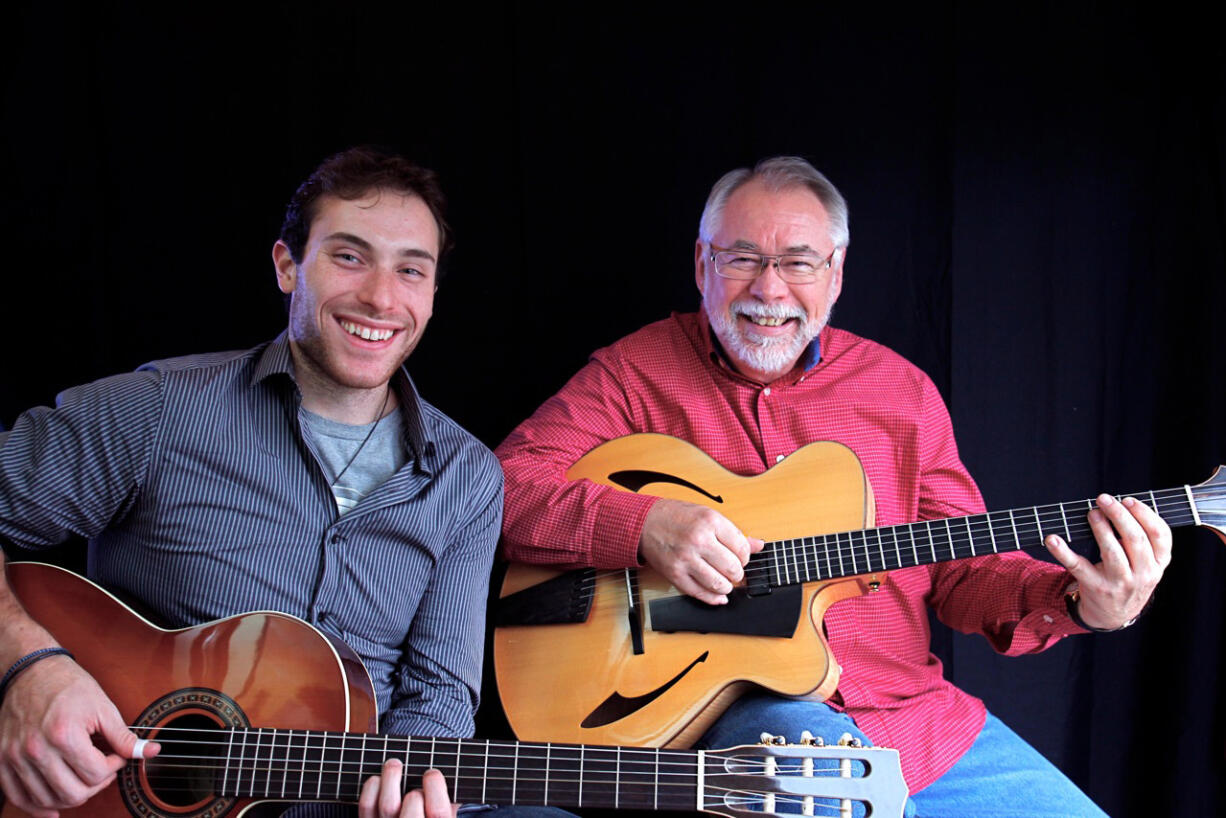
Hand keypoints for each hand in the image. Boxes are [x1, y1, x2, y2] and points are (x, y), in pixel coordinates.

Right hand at [0, 654, 157, 817]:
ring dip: (72, 795)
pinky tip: (54, 806)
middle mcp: (36, 749)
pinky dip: (38, 806)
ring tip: (82, 778)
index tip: (116, 756)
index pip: (96, 773)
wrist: (32, 671)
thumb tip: (149, 751)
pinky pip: (19, 797)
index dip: (114, 767)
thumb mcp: (103, 707)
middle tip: (103, 769)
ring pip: (49, 799)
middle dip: (96, 784)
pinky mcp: (4, 761)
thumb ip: (124, 736)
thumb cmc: (68, 685)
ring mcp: (16, 758)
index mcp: (64, 734)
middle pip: (73, 792)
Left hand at [359, 760, 458, 817]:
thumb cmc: (428, 817)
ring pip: (387, 805)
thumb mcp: (449, 816)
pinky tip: (378, 779)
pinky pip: (366, 805)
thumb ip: (451, 803)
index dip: (435, 787)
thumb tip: (450, 779)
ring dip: (390, 779)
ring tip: (394, 764)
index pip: (438, 812)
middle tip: (417, 781)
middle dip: (415, 791)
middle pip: (412, 810)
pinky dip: (371, 787)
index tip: (432, 773)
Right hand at [639, 498, 763, 604]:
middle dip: (737, 572)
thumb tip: (758, 545)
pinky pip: (700, 593)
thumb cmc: (676, 517)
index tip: (740, 557)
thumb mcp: (707, 515)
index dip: (745, 556)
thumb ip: (733, 532)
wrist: (645, 523)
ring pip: (719, 584)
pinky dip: (713, 598)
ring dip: (727, 586)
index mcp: (710, 521)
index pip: (742, 547)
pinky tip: (719, 596)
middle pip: (733, 568)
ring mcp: (686, 559)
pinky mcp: (675, 574)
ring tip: (725, 582)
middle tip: (733, 570)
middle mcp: (699, 540)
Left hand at [1045, 494, 1171, 629]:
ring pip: (1112, 552)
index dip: (1145, 515)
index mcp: (1158, 563)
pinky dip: (1062, 552)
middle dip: (1119, 516)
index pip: (1160, 535)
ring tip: (1092, 513)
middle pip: (1135, 540)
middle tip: (1104, 499)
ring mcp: (1120, 582)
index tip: (1128, 500)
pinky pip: (1077, 566)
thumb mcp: (1146, 564)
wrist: (1114, 614)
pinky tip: (1052, 539)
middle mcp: (1143, 574)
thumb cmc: (1130, 578)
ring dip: (1101, 529)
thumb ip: (1143, 541)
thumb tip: (1120, 506)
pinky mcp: (1095, 587)